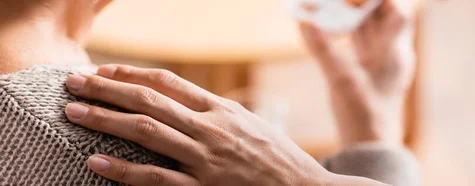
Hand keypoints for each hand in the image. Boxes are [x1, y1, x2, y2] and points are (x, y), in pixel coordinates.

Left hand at [64, 65, 384, 185]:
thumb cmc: (277, 158)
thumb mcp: (250, 126)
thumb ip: (217, 114)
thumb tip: (187, 105)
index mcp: (221, 110)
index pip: (168, 83)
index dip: (132, 75)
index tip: (105, 72)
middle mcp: (210, 129)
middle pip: (149, 101)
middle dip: (107, 90)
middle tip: (74, 83)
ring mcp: (206, 159)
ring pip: (146, 132)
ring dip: (106, 120)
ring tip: (74, 112)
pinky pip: (156, 179)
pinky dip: (124, 170)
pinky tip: (96, 162)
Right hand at [299, 0, 414, 146]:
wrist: (369, 146)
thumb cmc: (363, 115)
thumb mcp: (341, 80)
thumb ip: (323, 49)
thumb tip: (304, 23)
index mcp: (395, 52)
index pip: (396, 12)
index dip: (378, 0)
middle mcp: (392, 53)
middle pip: (379, 17)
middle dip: (358, 4)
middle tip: (336, 1)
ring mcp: (380, 62)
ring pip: (367, 29)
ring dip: (349, 16)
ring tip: (327, 7)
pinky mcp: (368, 71)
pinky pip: (357, 42)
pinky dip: (343, 32)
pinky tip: (327, 28)